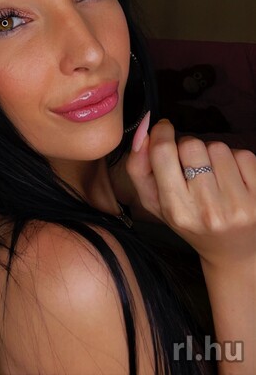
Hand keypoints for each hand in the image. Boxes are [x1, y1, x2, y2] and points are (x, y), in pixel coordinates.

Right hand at [126, 115, 255, 267]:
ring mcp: (238, 205)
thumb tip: (144, 129)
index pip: (163, 153)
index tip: (164, 129)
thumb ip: (138, 167)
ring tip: (212, 175)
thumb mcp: (154, 201)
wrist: (231, 252)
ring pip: (218, 147)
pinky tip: (231, 179)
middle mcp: (207, 210)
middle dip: (188, 147)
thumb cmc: (188, 221)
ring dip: (212, 154)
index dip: (162, 133)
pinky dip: (235, 160)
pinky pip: (243, 155)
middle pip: (191, 145)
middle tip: (190, 164)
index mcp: (176, 210)